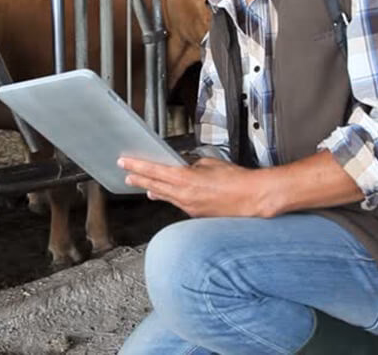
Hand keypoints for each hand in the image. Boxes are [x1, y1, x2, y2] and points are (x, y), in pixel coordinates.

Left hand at [118, 156, 269, 217]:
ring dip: (153, 189)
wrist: (252, 198)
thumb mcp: (210, 164)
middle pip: (154, 186)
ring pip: (165, 196)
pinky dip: (170, 197)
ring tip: (143, 186)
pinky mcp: (197, 215)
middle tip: (126, 175)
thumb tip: (185, 167)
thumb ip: (193, 165)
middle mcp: (184, 196)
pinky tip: (167, 195)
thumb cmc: (237, 180)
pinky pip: (178, 204)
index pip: (154, 171)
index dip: (137, 166)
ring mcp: (189, 208)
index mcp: (185, 179)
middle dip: (139, 179)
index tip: (125, 161)